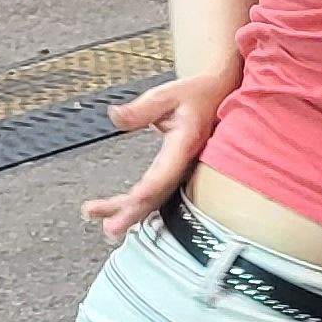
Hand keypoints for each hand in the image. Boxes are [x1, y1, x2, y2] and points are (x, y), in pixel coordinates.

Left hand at [84, 69, 230, 240]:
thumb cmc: (194, 94)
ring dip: (130, 211)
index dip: (147, 190)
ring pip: (155, 197)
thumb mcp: (166, 95)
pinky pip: (157, 192)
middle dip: (131, 213)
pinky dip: (138, 204)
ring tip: (103, 222)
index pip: (163, 174)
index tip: (129, 201)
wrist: (218, 93)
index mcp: (184, 145)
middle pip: (156, 195)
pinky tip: (120, 210)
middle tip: (109, 228)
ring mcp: (180, 169)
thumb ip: (139, 109)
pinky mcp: (175, 170)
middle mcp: (183, 163)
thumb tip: (114, 116)